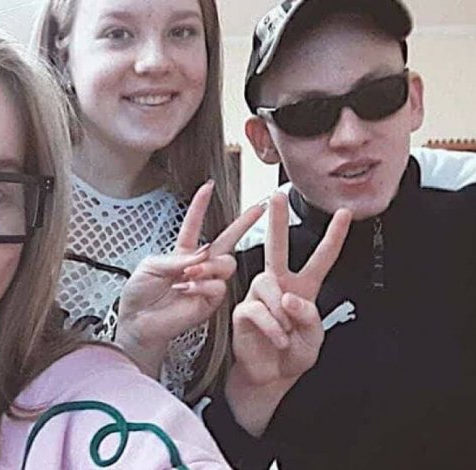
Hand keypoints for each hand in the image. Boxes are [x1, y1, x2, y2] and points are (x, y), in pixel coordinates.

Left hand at [116, 180, 264, 377]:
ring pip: (226, 263)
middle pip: (228, 240)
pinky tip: (188, 289)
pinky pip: (218, 287)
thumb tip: (202, 253)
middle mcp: (199, 266)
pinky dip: (203, 285)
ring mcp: (207, 283)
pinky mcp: (209, 302)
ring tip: (189, 274)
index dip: (200, 205)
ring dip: (209, 265)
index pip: (194, 224)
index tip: (208, 186)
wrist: (137, 322)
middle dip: (245, 223)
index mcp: (182, 253)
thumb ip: (175, 258)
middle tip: (258, 209)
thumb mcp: (150, 266)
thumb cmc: (138, 295)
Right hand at [227, 192, 350, 435]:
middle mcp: (279, 287)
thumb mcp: (313, 339)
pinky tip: (276, 336)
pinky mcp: (243, 310)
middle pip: (278, 247)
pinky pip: (256, 308)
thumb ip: (308, 316)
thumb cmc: (292, 357)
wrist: (269, 378)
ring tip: (285, 332)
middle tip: (274, 197)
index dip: (333, 237)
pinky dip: (271, 325)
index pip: (320, 259)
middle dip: (276, 221)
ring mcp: (259, 297)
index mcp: (303, 289)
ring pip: (267, 282)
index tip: (344, 213)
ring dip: (280, 311)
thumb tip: (288, 298)